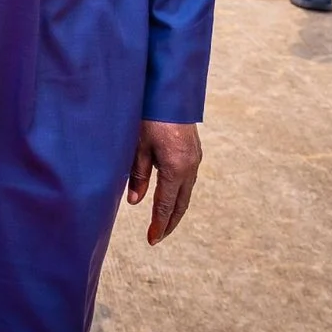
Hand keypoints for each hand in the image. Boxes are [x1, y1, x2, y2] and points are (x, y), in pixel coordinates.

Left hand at [127, 120, 201, 244]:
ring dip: (175, 208)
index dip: (159, 224)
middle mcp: (190, 166)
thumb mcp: (137, 145)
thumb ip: (137, 175)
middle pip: (181, 203)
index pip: (166, 204)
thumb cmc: (148, 115)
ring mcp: (195, 158)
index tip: (152, 240)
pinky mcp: (194, 151)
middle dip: (169, 221)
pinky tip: (171, 196)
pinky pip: (188, 179)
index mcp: (176, 168)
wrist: (169, 91)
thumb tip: (135, 202)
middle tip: (158, 237)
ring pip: (186, 192)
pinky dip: (179, 193)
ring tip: (163, 221)